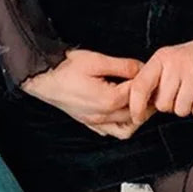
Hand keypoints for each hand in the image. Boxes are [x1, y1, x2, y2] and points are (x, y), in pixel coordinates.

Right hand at [22, 50, 150, 139]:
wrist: (42, 78)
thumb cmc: (65, 68)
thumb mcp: (95, 60)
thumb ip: (122, 66)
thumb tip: (141, 68)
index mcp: (108, 100)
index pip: (137, 94)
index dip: (146, 82)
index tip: (150, 73)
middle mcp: (103, 116)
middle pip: (136, 114)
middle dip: (145, 101)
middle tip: (149, 87)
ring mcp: (95, 122)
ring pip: (126, 129)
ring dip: (136, 117)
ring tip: (138, 101)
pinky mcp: (89, 123)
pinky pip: (111, 131)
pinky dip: (121, 124)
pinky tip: (121, 112)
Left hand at [129, 31, 192, 124]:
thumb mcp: (173, 57)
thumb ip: (158, 77)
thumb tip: (143, 103)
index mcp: (162, 58)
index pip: (139, 86)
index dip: (135, 106)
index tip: (137, 117)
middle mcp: (176, 65)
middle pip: (162, 104)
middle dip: (172, 105)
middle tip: (183, 92)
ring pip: (180, 110)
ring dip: (188, 107)